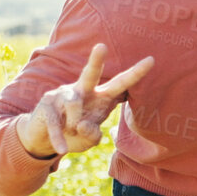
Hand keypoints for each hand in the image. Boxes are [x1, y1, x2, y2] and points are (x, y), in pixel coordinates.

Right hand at [17, 44, 154, 157]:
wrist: (44, 140)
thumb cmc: (74, 134)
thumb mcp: (89, 139)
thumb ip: (92, 135)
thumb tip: (82, 125)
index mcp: (100, 97)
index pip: (121, 85)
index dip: (135, 74)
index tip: (152, 60)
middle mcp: (83, 91)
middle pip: (91, 73)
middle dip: (96, 60)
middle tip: (102, 46)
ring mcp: (62, 95)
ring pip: (73, 103)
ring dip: (74, 124)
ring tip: (73, 131)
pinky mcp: (46, 105)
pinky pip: (55, 122)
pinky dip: (59, 138)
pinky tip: (63, 149)